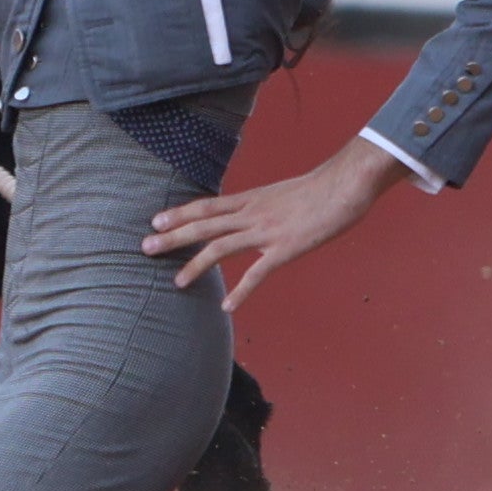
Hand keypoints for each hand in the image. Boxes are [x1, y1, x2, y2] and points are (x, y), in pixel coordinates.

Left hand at [141, 137, 405, 312]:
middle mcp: (252, 213)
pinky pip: (257, 272)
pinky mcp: (285, 248)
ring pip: (221, 247)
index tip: (155, 221)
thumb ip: (267, 206)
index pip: (207, 206)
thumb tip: (257, 216)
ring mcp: (267, 231)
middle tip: (145, 247)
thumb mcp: (285, 194)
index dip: (180, 213)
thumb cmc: (322, 188)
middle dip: (173, 237)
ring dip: (195, 264)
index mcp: (252, 199)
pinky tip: (227, 307)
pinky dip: (241, 291)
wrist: (346, 183)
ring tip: (175, 281)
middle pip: (204, 224)